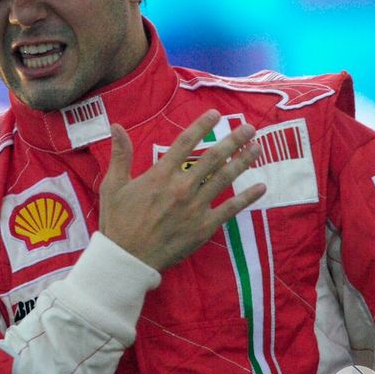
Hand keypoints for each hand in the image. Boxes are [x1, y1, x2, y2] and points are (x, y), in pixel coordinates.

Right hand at [98, 109, 266, 271]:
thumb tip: (116, 126)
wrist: (128, 259)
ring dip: (243, 162)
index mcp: (160, 175)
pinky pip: (230, 209)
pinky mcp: (204, 227)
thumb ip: (120, 155)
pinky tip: (260, 187)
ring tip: (258, 148)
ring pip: (224, 179)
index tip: (215, 114)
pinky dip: (247, 198)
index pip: (185, 143)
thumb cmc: (118, 222)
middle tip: (250, 128)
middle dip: (233, 140)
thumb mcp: (113, 186)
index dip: (201, 126)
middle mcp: (181, 187)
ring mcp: (195, 207)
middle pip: (213, 158)